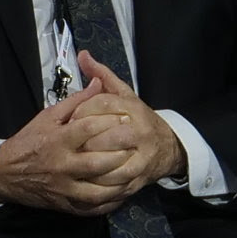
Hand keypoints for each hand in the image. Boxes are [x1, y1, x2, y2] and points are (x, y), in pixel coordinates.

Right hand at [0, 85, 146, 215]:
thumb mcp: (47, 117)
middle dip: (120, 153)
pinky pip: (92, 208)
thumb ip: (75, 102)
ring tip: (134, 170)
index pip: (88, 129)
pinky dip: (109, 202)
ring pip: (98, 190)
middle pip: (97, 162)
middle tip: (137, 144)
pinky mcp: (66, 205)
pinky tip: (122, 192)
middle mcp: (61, 165)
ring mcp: (64, 188)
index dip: (111, 122)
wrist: (4, 173)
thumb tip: (98, 83)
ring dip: (119, 181)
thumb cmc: (28, 141)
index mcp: (57, 141)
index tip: (128, 117)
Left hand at [68, 55, 183, 191]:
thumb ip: (102, 75)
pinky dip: (97, 183)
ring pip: (110, 160)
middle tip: (68, 144)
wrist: (168, 147)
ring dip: (88, 163)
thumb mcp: (123, 94)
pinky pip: (115, 182)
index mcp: (133, 108)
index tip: (69, 119)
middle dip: (83, 140)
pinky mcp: (138, 178)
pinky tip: (83, 180)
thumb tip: (83, 55)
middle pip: (105, 134)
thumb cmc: (139, 119)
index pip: (102, 104)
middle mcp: (139, 131)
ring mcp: (141, 157)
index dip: (82, 110)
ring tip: (73, 162)